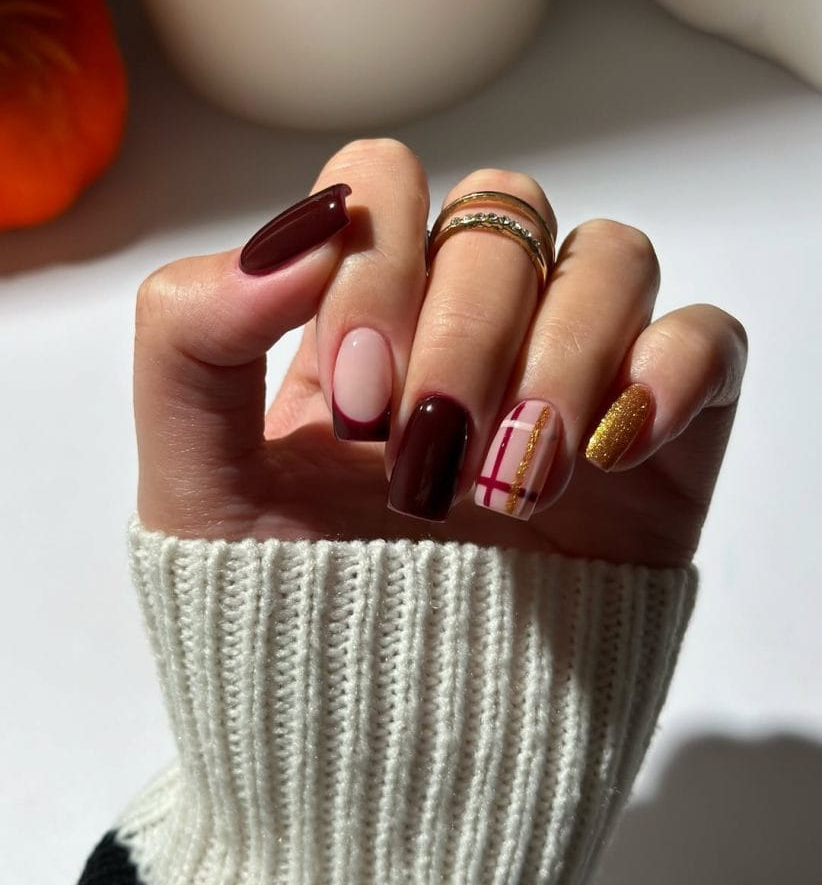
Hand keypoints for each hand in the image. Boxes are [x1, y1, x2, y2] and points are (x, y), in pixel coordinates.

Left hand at [134, 139, 746, 567]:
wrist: (383, 759)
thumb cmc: (281, 624)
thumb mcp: (193, 487)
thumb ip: (191, 340)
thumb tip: (300, 232)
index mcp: (364, 320)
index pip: (385, 182)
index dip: (375, 259)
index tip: (356, 394)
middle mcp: (471, 328)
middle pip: (502, 214)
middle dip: (466, 326)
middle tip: (427, 455)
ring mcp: (572, 375)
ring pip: (610, 256)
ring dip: (562, 354)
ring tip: (513, 479)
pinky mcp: (657, 439)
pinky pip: (708, 337)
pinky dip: (673, 367)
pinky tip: (619, 447)